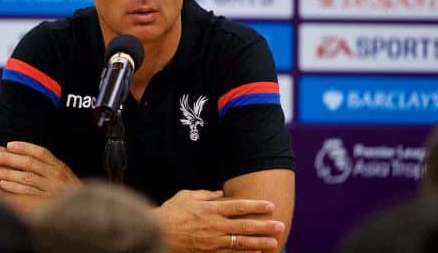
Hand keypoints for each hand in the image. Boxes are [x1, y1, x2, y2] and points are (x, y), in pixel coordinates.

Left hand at [0, 141, 81, 197]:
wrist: (83, 210)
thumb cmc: (68, 191)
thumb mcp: (63, 174)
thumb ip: (48, 166)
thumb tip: (24, 156)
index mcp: (59, 166)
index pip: (40, 152)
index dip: (24, 147)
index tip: (9, 145)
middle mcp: (55, 175)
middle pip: (30, 163)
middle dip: (10, 158)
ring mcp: (51, 189)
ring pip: (26, 177)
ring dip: (8, 173)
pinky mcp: (46, 202)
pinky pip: (27, 193)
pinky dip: (14, 188)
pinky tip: (2, 184)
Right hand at [153, 190, 284, 252]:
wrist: (157, 233)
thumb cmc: (170, 212)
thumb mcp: (186, 196)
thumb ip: (204, 195)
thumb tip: (218, 193)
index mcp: (211, 209)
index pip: (238, 206)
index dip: (256, 206)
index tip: (270, 205)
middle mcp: (215, 225)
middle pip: (245, 226)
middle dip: (264, 225)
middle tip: (280, 225)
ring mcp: (213, 241)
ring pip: (241, 243)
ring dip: (260, 242)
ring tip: (274, 243)